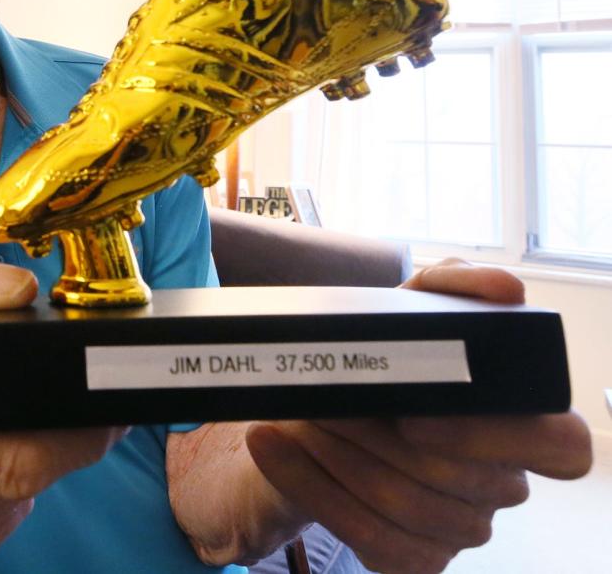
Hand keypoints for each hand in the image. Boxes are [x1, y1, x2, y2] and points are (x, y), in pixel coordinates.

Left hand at [244, 261, 592, 573]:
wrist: (322, 404)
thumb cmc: (385, 355)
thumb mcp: (412, 309)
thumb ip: (456, 286)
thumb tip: (505, 289)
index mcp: (522, 423)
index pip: (562, 447)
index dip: (494, 437)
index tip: (417, 415)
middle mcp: (501, 482)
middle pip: (451, 475)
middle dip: (373, 433)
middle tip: (320, 400)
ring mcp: (461, 526)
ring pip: (404, 504)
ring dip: (335, 454)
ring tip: (294, 414)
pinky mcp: (414, 556)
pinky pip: (369, 538)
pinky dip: (307, 484)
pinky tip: (270, 443)